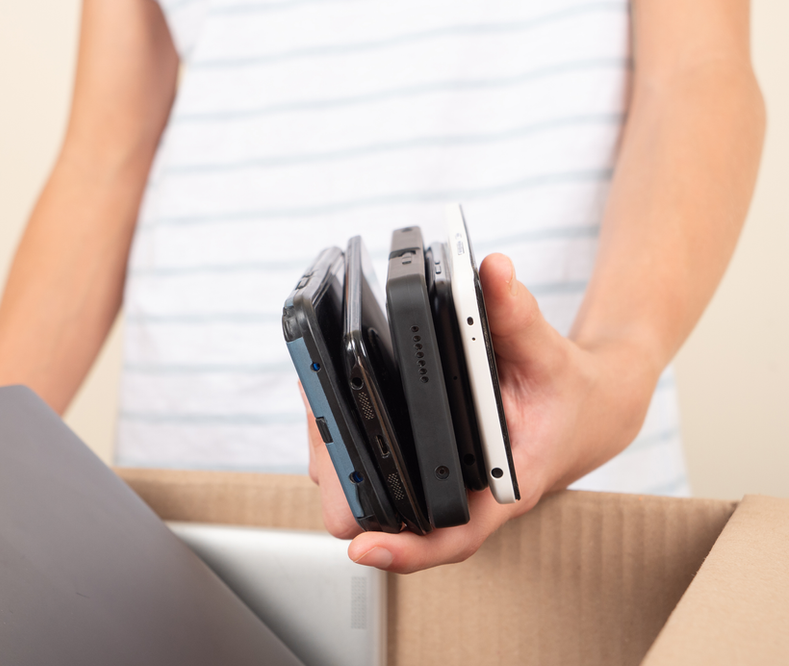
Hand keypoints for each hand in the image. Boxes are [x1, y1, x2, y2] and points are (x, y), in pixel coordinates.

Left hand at [306, 253, 661, 572]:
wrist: (583, 410)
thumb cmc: (567, 394)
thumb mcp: (551, 355)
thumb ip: (519, 316)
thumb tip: (492, 272)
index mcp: (499, 486)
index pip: (452, 534)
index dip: (407, 550)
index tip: (366, 549)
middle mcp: (460, 493)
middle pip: (388, 517)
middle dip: (348, 481)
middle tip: (324, 418)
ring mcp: (436, 483)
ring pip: (370, 494)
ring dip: (340, 458)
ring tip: (319, 396)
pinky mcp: (421, 464)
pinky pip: (375, 468)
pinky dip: (349, 439)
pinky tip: (332, 399)